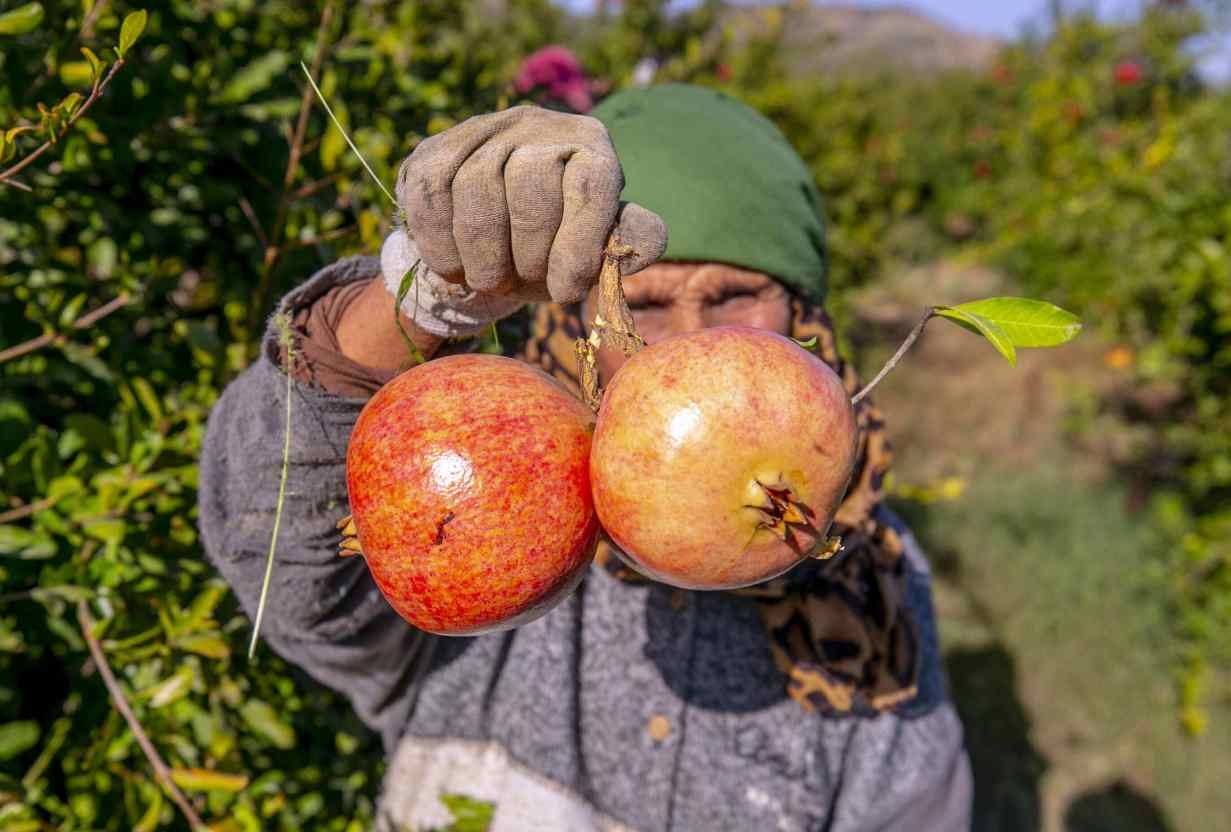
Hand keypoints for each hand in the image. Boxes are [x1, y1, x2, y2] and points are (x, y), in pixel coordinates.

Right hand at [393, 105, 666, 305]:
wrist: (490, 245)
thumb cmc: (556, 248)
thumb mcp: (595, 250)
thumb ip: (627, 242)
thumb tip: (646, 240)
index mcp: (591, 146)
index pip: (589, 185)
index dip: (579, 245)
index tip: (568, 293)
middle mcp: (539, 125)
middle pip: (530, 183)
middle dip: (527, 250)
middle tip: (523, 284)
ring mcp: (483, 130)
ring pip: (476, 185)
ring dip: (482, 252)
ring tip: (489, 280)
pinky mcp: (435, 148)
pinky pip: (431, 192)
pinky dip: (440, 242)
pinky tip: (454, 267)